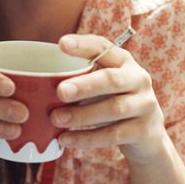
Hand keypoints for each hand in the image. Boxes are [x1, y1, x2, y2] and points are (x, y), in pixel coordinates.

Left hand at [52, 34, 166, 163]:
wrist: (147, 136)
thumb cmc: (114, 103)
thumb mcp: (102, 86)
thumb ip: (81, 78)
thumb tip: (37, 82)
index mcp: (124, 62)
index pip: (105, 48)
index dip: (84, 45)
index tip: (61, 44)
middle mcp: (138, 79)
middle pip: (112, 80)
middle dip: (85, 85)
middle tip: (60, 92)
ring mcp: (144, 105)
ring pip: (114, 109)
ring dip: (83, 115)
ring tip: (56, 119)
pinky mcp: (143, 130)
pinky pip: (113, 135)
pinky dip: (87, 138)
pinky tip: (66, 139)